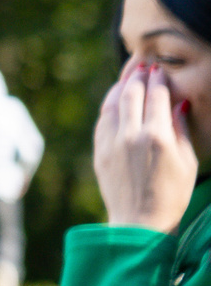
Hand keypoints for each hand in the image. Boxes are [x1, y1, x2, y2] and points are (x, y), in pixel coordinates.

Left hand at [94, 62, 197, 231]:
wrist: (139, 221)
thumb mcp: (187, 162)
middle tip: (143, 64)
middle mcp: (131, 135)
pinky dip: (110, 103)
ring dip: (121, 85)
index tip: (160, 71)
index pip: (157, 97)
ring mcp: (111, 141)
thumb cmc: (172, 195)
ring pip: (113, 102)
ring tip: (129, 74)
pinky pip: (103, 118)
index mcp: (157, 137)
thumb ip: (181, 129)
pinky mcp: (98, 149)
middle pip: (132, 94)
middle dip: (138, 76)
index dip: (159, 81)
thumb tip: (179, 104)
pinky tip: (116, 97)